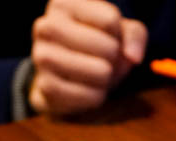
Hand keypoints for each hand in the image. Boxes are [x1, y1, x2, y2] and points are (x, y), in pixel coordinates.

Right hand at [29, 0, 147, 114]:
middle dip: (116, 60)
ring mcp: (42, 56)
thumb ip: (134, 35)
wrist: (61, 75)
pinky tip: (90, 89)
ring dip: (108, 79)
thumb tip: (133, 57)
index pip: (111, 20)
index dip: (119, 36)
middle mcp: (46, 26)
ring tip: (98, 75)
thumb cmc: (93, 46)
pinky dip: (98, 96)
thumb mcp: (117, 31)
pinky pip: (90, 95)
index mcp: (63, 3)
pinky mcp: (46, 86)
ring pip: (101, 72)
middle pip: (108, 47)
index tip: (109, 39)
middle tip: (106, 62)